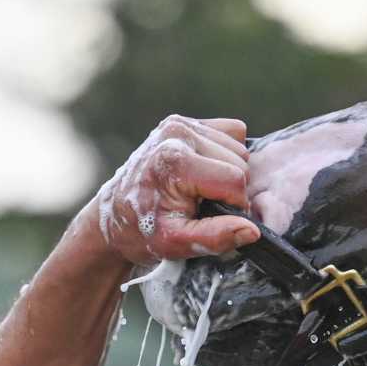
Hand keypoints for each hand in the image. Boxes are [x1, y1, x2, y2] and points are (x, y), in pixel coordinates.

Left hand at [91, 115, 260, 266]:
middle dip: (231, 189)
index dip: (234, 205)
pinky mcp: (182, 121)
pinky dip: (225, 155)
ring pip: (239, 149)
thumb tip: (252, 230)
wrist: (114, 215)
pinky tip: (204, 172)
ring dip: (228, 173)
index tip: (214, 218)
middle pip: (240, 162)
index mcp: (175, 161)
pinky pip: (230, 133)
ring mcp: (178, 123)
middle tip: (203, 206)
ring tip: (200, 191)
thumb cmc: (143, 231)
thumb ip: (216, 237)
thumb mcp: (177, 244)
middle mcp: (177, 133)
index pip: (235, 180)